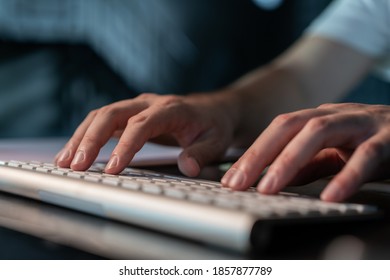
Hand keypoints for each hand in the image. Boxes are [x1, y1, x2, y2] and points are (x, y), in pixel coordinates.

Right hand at [55, 92, 236, 175]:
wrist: (213, 110)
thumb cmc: (214, 125)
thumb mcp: (217, 141)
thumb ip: (202, 154)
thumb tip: (186, 167)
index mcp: (170, 108)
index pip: (141, 124)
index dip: (125, 145)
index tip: (113, 169)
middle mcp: (149, 103)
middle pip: (112, 114)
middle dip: (91, 139)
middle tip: (76, 166)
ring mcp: (136, 106)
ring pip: (101, 115)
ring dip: (81, 137)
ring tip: (65, 162)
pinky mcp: (130, 114)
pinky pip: (102, 121)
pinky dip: (86, 136)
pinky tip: (74, 153)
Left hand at [222, 103, 389, 201]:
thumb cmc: (372, 141)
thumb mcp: (335, 153)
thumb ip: (308, 164)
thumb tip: (275, 179)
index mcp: (318, 118)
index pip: (277, 131)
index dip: (252, 153)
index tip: (230, 180)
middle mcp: (335, 115)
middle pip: (289, 126)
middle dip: (260, 154)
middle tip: (238, 183)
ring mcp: (362, 123)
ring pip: (319, 132)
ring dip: (290, 160)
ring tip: (269, 188)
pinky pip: (366, 155)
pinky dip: (347, 176)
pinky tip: (330, 196)